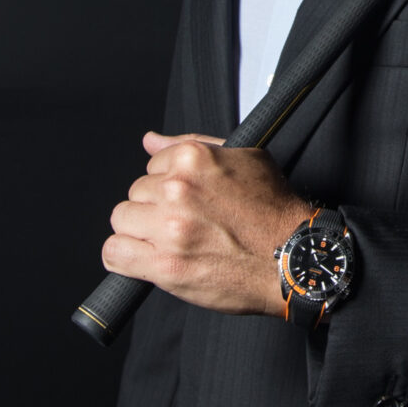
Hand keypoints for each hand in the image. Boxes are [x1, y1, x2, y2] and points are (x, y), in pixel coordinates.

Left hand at [103, 131, 309, 316]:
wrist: (293, 259)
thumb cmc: (274, 213)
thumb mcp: (245, 160)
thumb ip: (191, 146)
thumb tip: (150, 140)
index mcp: (192, 160)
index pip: (151, 166)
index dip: (167, 186)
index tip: (186, 201)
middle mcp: (178, 191)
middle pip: (135, 194)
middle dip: (154, 208)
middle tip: (182, 224)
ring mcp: (169, 229)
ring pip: (121, 220)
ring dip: (139, 232)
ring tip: (167, 242)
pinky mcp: (165, 265)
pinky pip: (114, 253)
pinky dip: (123, 257)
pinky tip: (144, 259)